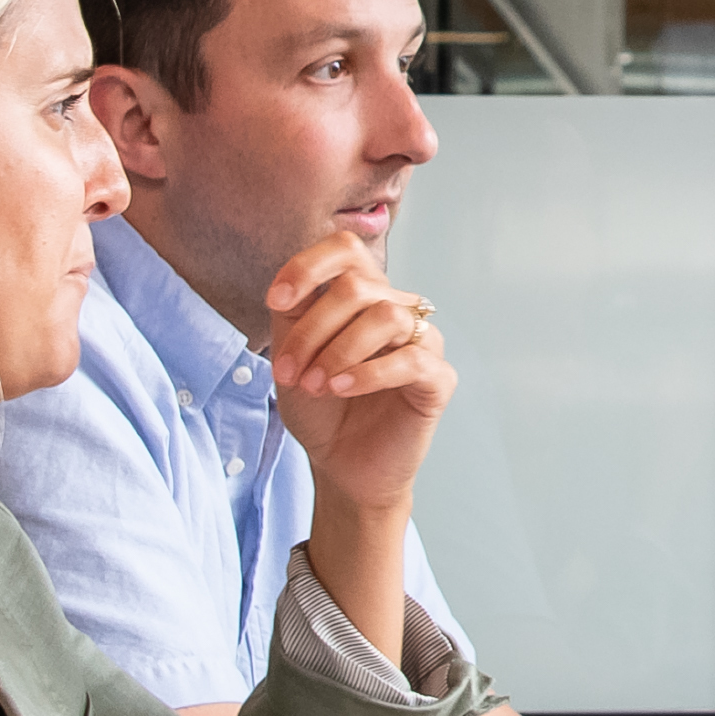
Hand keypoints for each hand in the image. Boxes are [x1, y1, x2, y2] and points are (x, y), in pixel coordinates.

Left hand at [256, 229, 449, 520]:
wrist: (341, 466)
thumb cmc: (321, 410)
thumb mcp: (291, 356)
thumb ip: (293, 315)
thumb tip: (290, 287)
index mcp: (364, 297)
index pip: (346, 249)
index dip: (309, 266)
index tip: (277, 302)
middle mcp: (398, 310)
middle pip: (358, 286)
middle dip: (313, 329)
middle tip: (289, 372)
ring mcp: (423, 342)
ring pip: (387, 316)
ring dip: (339, 350)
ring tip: (315, 385)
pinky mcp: (438, 380)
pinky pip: (411, 360)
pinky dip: (369, 372)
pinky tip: (341, 389)